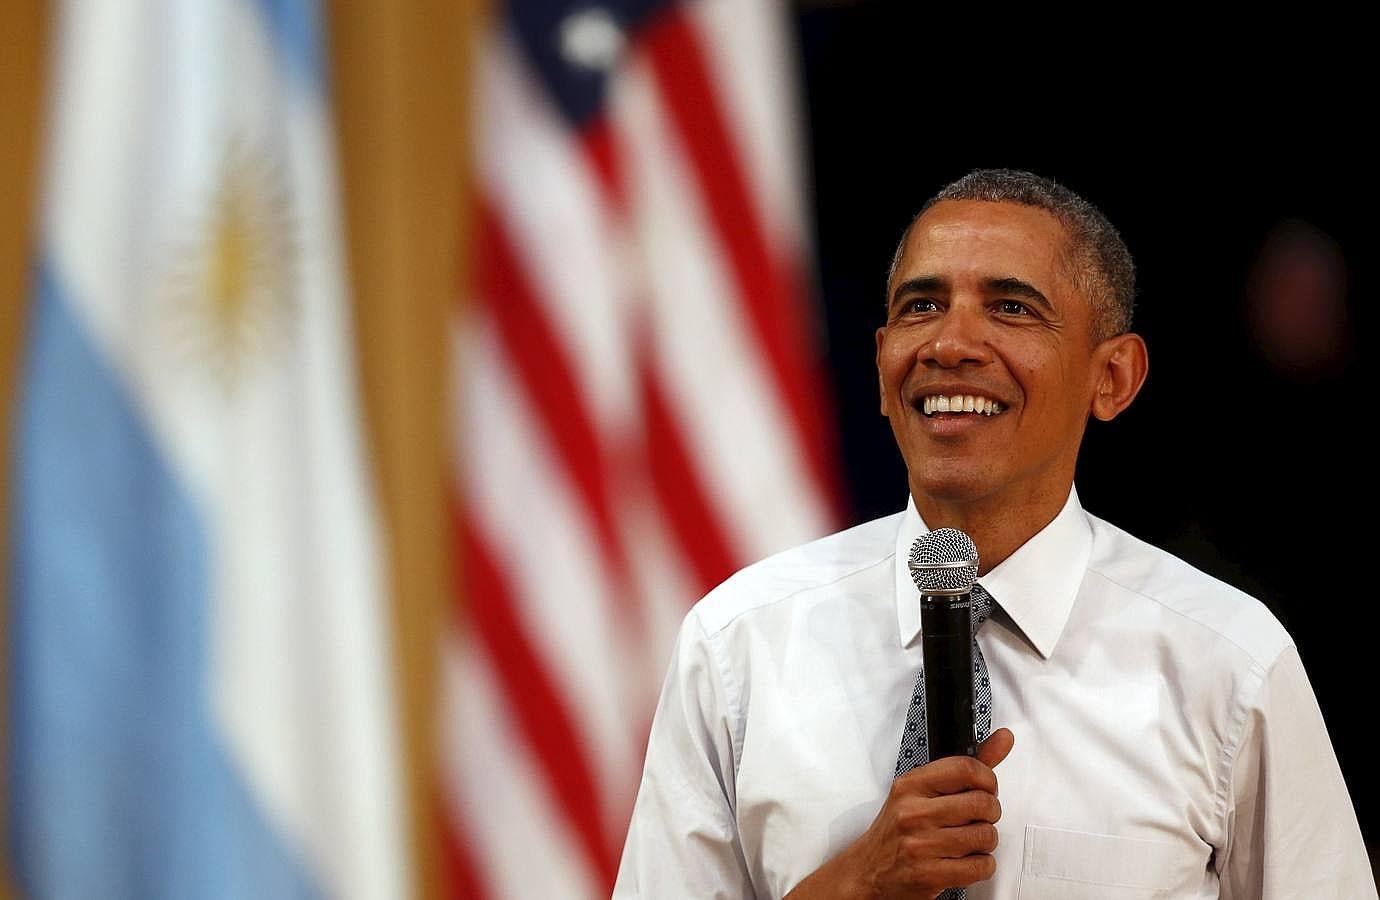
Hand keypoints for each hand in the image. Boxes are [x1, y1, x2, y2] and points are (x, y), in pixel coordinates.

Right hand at [785, 728, 1014, 899]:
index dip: (987, 779)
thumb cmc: (898, 829)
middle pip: (982, 803)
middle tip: (979, 817)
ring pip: (986, 836)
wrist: (868, 871)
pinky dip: (982, 865)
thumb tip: (1004, 738)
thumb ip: (965, 767)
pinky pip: (981, 866)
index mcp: (910, 786)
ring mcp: (920, 845)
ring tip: (970, 840)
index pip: (965, 768)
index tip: (986, 788)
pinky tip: (966, 860)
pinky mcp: (929, 875)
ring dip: (986, 841)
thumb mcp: (921, 791)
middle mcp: (913, 813)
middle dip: (990, 813)